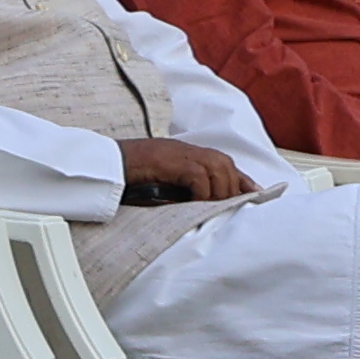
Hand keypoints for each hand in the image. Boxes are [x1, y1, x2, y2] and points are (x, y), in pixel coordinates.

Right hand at [114, 136, 257, 203]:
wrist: (105, 164)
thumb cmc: (128, 175)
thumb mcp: (162, 180)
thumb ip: (183, 185)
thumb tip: (204, 204)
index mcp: (186, 152)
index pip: (224, 163)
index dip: (241, 178)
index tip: (255, 194)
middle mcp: (187, 149)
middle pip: (225, 165)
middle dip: (232, 188)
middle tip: (228, 208)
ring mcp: (179, 153)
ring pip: (217, 170)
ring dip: (218, 192)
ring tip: (212, 208)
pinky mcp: (172, 162)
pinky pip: (199, 177)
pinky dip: (201, 192)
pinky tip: (194, 203)